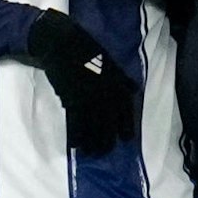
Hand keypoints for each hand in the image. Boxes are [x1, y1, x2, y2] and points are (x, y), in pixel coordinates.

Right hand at [26, 10, 136, 155]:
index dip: (126, 129)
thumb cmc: (87, 50)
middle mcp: (107, 97)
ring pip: (93, 129)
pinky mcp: (73, 101)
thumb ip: (122, 78)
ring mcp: (90, 101)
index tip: (125, 140)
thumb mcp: (111, 62)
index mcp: (118, 87)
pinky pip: (76, 124)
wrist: (63, 44)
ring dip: (91, 143)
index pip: (126, 114)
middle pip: (109, 126)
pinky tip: (75, 145)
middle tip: (103, 152)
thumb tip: (133, 89)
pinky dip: (76, 136)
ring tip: (89, 153)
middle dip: (107, 142)